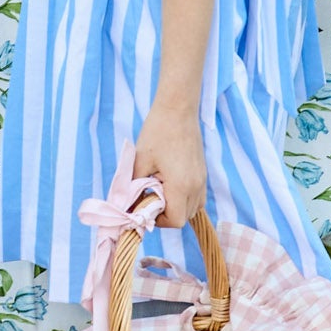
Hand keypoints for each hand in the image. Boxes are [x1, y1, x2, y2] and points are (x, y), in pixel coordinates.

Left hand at [132, 106, 206, 228]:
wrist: (178, 109)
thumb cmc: (157, 132)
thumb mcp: (140, 160)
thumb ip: (133, 186)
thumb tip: (127, 205)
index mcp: (181, 185)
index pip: (175, 221)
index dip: (158, 221)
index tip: (144, 208)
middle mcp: (196, 186)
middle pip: (185, 217)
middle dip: (165, 214)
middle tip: (149, 199)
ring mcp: (202, 180)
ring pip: (193, 208)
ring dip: (176, 207)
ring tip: (159, 190)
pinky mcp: (203, 173)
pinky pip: (196, 196)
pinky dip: (184, 198)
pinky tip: (168, 183)